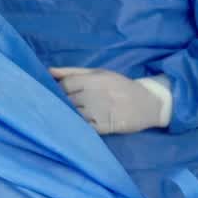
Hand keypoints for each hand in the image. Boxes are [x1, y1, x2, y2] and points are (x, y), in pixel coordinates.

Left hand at [49, 67, 172, 134]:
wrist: (149, 103)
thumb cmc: (120, 86)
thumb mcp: (99, 73)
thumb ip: (72, 71)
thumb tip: (48, 71)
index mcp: (94, 79)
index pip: (65, 85)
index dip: (58, 89)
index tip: (56, 92)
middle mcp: (96, 95)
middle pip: (67, 99)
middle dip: (60, 102)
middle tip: (56, 104)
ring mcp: (100, 112)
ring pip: (74, 114)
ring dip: (67, 114)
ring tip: (64, 114)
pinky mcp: (105, 127)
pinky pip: (84, 127)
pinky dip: (77, 125)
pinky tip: (74, 124)